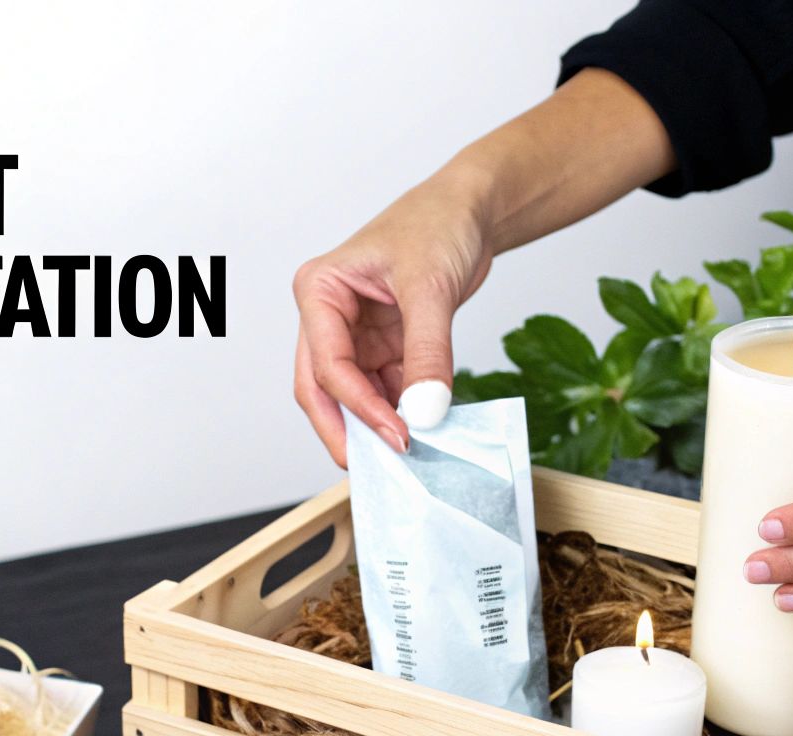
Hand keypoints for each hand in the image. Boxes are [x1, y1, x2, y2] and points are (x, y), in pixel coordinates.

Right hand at [292, 179, 491, 465]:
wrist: (472, 209)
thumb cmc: (439, 223)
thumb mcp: (432, 287)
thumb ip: (427, 352)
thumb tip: (426, 410)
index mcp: (320, 290)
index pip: (328, 364)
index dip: (359, 406)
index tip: (397, 435)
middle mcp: (328, 315)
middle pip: (323, 389)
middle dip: (348, 430)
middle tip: (377, 469)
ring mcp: (355, 333)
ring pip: (353, 396)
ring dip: (377, 424)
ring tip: (409, 453)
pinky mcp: (383, 345)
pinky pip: (385, 389)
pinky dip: (402, 410)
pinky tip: (425, 428)